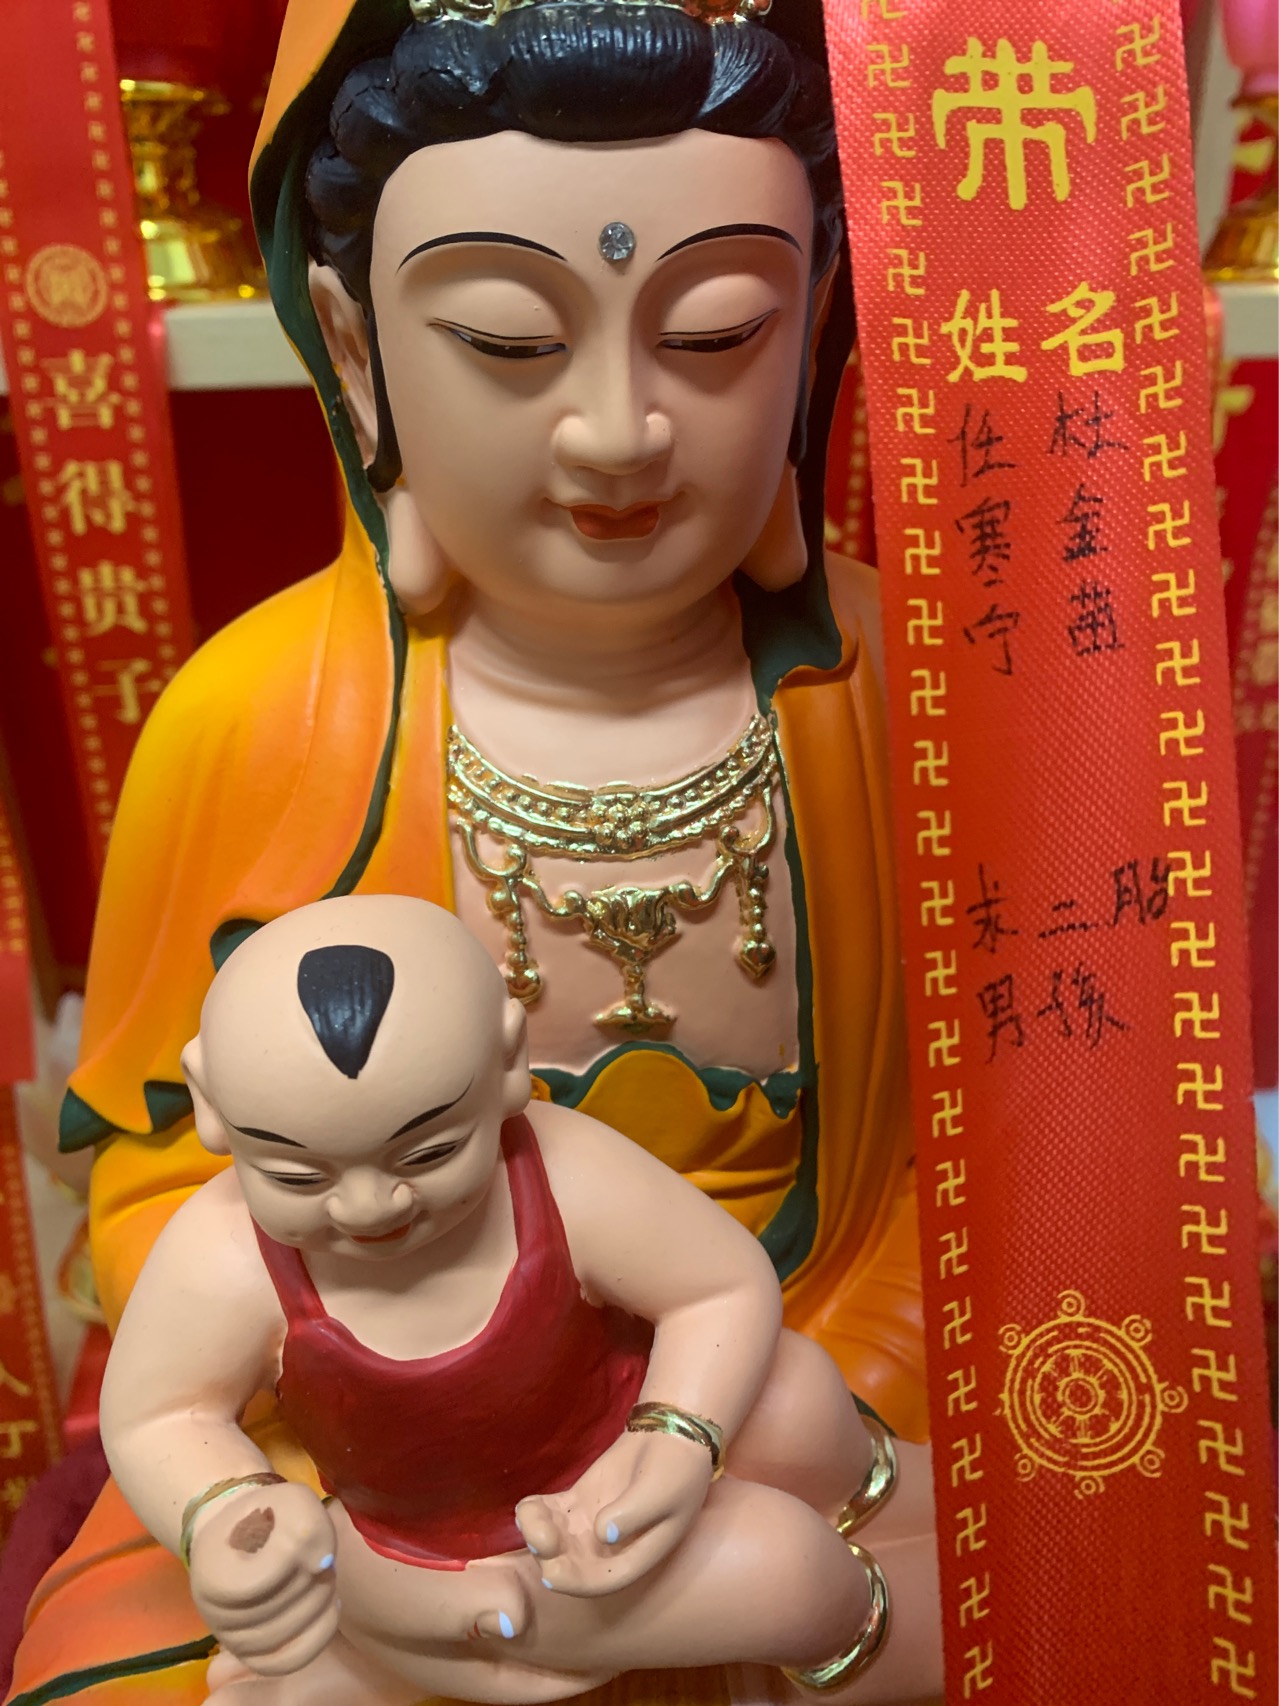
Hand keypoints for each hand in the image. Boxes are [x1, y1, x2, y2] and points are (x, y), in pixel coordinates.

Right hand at [188, 1481, 337, 1675]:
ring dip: (318, 1602)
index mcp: (213, 1575)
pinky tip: (332, 1607)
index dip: (292, 1558)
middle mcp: (216, 1616)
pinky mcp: (255, 1655)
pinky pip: (289, 1661)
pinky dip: (318, 1635)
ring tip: (324, 1576)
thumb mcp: (291, 1503)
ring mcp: (234, 1640)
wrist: (244, 1536)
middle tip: (320, 1557)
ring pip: (287, 1636)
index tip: (302, 1535)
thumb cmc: (267, 1516)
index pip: (261, 1582)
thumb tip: (322, 1564)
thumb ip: (308, 1526)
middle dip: (311, 1580)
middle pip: (279, 1610)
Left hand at [515, 1427, 711, 1597]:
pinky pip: (551, 1515)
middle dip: (551, 1559)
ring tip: (530, 1518)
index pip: (603, 1580)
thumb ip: (633, 1515)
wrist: (670, 1437)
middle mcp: (608, 1549)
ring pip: (556, 1541)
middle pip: (573, 1565)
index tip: (551, 1572)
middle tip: (540, 1542)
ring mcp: (588, 1525)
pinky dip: (535, 1514)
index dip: (575, 1582)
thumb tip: (602, 1535)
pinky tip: (527, 1507)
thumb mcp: (661, 1494)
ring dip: (538, 1535)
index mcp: (635, 1557)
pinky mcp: (577, 1502)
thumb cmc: (675, 1470)